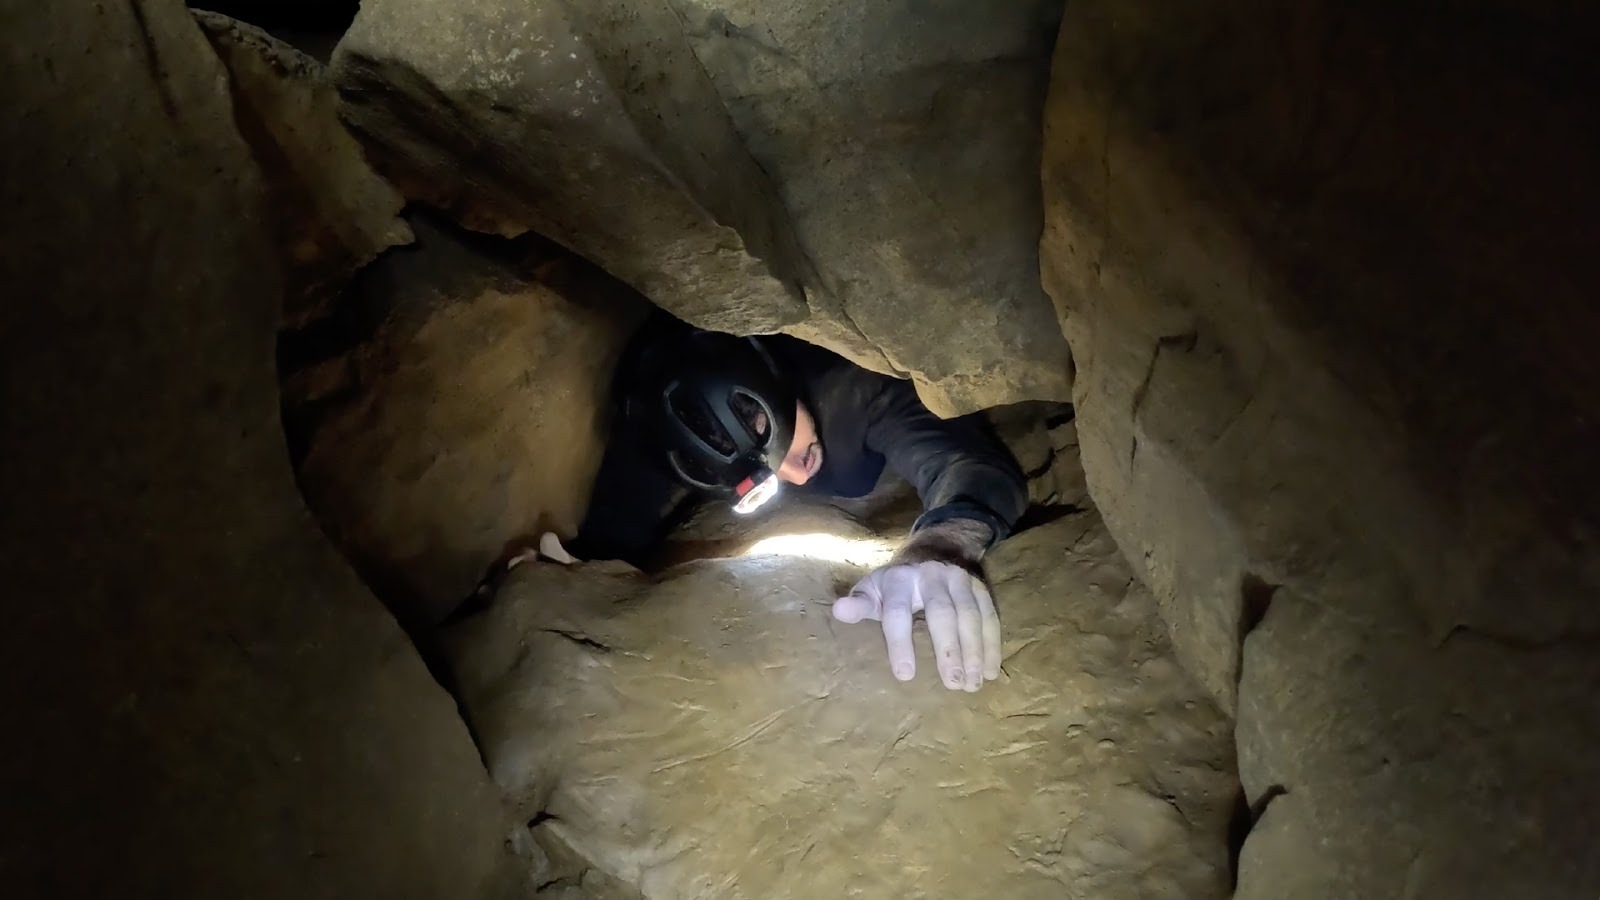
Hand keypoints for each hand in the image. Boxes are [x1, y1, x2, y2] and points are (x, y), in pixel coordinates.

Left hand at [833, 560, 1001, 691]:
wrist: (932, 551)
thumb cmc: (895, 586)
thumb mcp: (873, 591)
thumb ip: (859, 605)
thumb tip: (838, 611)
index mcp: (899, 580)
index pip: (898, 612)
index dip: (900, 643)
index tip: (905, 675)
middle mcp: (931, 576)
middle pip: (942, 613)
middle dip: (948, 649)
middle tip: (952, 683)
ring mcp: (959, 579)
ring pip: (970, 615)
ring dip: (974, 651)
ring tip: (972, 683)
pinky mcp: (979, 587)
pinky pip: (989, 616)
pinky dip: (992, 644)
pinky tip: (990, 671)